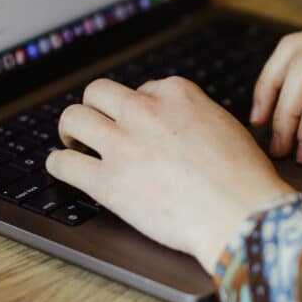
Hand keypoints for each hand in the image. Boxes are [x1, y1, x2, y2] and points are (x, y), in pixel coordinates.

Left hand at [47, 77, 293, 270]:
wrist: (239, 213)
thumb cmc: (242, 178)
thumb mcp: (225, 125)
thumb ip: (196, 116)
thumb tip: (183, 123)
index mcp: (176, 93)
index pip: (143, 88)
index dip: (139, 108)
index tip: (140, 124)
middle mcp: (144, 111)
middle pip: (98, 92)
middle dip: (96, 108)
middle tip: (97, 125)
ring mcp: (122, 144)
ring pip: (73, 118)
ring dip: (70, 130)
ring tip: (74, 143)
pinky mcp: (106, 181)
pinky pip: (63, 163)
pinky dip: (59, 164)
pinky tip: (64, 169)